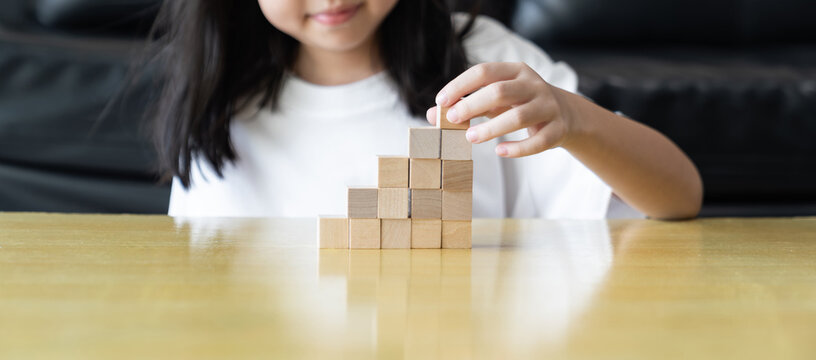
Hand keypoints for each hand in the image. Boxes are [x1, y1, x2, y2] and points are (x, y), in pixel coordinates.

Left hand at [426, 62, 576, 157]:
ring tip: (470, 138)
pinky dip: (517, 148)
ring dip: (491, 129)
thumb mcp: (495, 100)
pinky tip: (500, 152)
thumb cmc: (520, 104)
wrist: (566, 115)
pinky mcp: (557, 129)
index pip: (484, 71)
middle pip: (500, 91)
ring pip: (519, 116)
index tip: (441, 101)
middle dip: (472, 105)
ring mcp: (548, 107)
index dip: (460, 85)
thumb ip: (466, 105)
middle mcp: (534, 85)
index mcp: (516, 71)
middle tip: (451, 120)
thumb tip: (431, 115)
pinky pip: (538, 141)